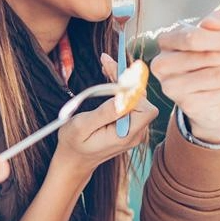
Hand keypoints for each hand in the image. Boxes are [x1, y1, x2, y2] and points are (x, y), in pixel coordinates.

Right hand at [52, 55, 157, 181]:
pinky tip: (110, 74)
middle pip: (141, 99)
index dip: (133, 91)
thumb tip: (123, 97)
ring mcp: (133, 129)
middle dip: (125, 79)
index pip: (145, 109)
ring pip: (136, 97)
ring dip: (122, 80)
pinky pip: (130, 101)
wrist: (74, 160)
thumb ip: (104, 113)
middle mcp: (135, 133)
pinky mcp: (128, 123)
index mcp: (126, 135)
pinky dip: (120, 87)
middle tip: (106, 61)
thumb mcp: (82, 127)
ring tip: (106, 63)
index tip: (115, 77)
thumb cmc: (73, 143)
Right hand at [150, 11, 219, 142]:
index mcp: (167, 41)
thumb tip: (217, 19)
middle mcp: (163, 65)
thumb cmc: (206, 59)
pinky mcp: (188, 105)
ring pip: (219, 76)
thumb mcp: (211, 39)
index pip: (193, 38)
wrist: (202, 97)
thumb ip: (213, 27)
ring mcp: (173, 87)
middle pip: (209, 57)